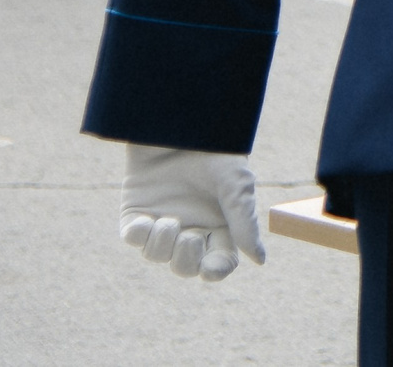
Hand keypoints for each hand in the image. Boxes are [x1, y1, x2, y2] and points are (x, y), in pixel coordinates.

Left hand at [119, 145, 263, 281]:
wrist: (182, 122)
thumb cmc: (215, 151)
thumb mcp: (236, 185)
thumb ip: (244, 223)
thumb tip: (260, 260)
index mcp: (218, 224)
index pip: (218, 261)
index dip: (215, 270)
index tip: (211, 269)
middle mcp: (189, 226)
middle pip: (185, 266)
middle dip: (185, 260)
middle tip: (189, 236)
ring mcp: (161, 220)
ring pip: (156, 255)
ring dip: (161, 245)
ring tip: (167, 221)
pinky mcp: (136, 211)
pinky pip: (132, 238)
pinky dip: (139, 235)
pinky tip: (147, 220)